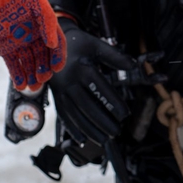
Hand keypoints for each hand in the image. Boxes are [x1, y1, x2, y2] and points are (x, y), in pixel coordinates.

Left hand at [0, 0, 65, 90]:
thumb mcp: (37, 0)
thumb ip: (47, 20)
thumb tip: (53, 42)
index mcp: (43, 24)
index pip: (55, 44)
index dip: (58, 56)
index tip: (57, 67)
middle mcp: (33, 34)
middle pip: (42, 57)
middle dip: (43, 70)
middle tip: (43, 78)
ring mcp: (18, 40)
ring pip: (28, 62)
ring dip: (31, 75)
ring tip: (33, 86)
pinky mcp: (4, 45)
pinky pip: (12, 62)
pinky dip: (16, 74)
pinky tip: (21, 84)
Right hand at [49, 19, 164, 145]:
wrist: (49, 43)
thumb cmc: (77, 44)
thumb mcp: (96, 45)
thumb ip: (115, 56)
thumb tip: (133, 65)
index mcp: (82, 68)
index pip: (100, 89)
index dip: (113, 102)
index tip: (125, 114)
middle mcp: (70, 82)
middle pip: (87, 106)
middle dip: (102, 121)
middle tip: (116, 132)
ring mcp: (61, 91)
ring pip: (75, 114)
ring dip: (89, 129)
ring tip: (103, 139)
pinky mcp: (55, 97)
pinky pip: (63, 116)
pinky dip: (72, 129)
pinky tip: (82, 140)